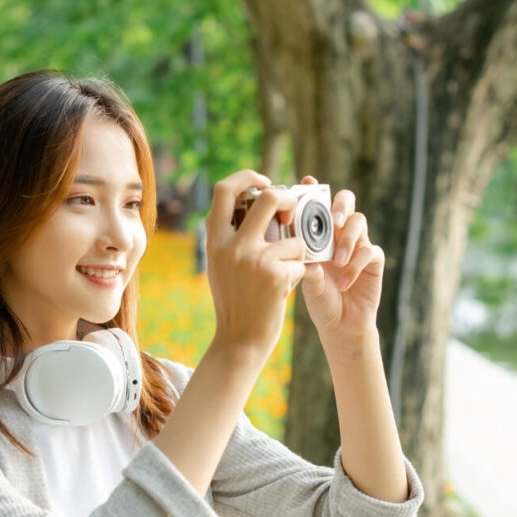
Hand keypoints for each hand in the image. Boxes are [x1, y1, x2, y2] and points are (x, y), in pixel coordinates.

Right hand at [205, 170, 306, 356]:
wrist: (239, 339)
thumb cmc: (235, 300)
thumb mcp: (222, 263)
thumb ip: (233, 234)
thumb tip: (258, 199)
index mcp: (215, 239)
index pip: (224, 189)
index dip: (248, 177)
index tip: (265, 182)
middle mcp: (231, 245)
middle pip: (269, 197)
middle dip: (289, 199)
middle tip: (294, 210)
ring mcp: (254, 259)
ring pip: (294, 237)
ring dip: (297, 253)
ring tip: (284, 272)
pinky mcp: (275, 275)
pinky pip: (301, 262)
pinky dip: (298, 274)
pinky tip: (284, 290)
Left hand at [298, 175, 384, 340]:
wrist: (340, 326)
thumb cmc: (320, 301)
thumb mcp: (307, 283)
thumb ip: (306, 266)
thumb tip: (304, 253)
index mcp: (319, 234)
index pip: (318, 205)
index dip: (314, 191)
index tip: (307, 182)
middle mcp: (340, 233)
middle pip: (346, 201)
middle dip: (340, 205)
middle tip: (334, 220)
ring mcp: (358, 244)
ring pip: (360, 222)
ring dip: (347, 240)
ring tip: (336, 261)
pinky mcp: (374, 260)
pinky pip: (370, 251)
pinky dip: (356, 265)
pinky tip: (345, 282)